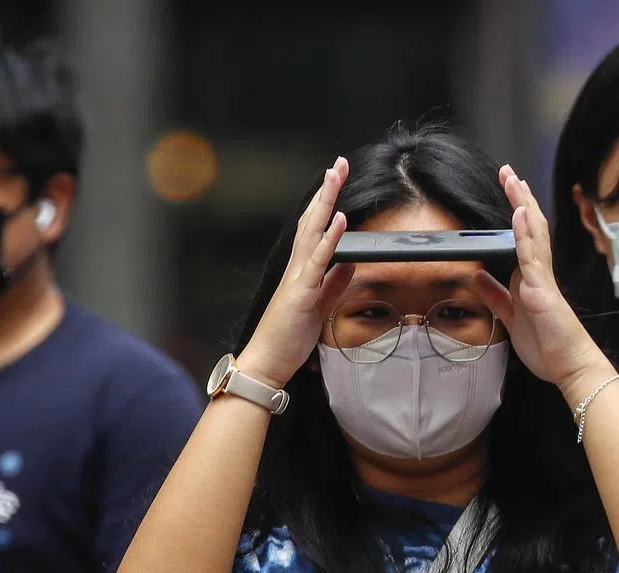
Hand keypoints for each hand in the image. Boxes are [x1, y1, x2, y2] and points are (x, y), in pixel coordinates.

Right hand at [235, 157, 355, 387]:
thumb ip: (334, 282)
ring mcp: (297, 277)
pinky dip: (329, 238)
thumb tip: (350, 262)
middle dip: (326, 190)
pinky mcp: (301, 292)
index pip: (315, 228)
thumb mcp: (319, 305)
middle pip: (312, 220)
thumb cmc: (289, 336)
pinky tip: (339, 219)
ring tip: (336, 176)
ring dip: (326, 202)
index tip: (337, 179)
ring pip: (312, 231)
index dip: (326, 202)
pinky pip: (317, 261)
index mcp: (302, 270)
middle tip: (338, 164)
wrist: (268, 362)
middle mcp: (296, 267)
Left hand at [473, 165, 612, 400]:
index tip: (508, 188)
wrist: (569, 367)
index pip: (522, 236)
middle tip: (508, 171)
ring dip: (523, 205)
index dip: (515, 211)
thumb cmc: (548, 345)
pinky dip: (525, 233)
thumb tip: (478, 275)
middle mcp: (539, 273)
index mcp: (530, 278)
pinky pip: (532, 257)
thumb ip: (495, 295)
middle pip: (530, 226)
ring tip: (514, 180)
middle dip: (519, 197)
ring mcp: (542, 279)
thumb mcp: (510, 317)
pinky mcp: (543, 290)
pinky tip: (519, 214)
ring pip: (534, 234)